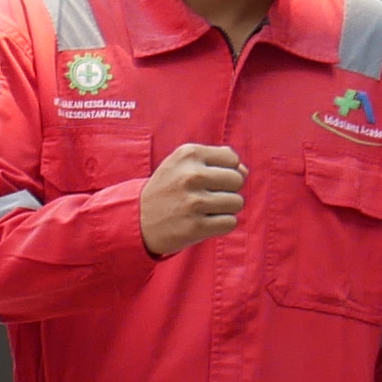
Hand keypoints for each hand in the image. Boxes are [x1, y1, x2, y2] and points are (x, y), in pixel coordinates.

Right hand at [139, 141, 245, 256]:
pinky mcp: (196, 226)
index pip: (232, 159)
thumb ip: (216, 160)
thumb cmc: (167, 190)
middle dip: (227, 190)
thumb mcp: (182, 165)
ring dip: (225, 209)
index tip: (207, 179)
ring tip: (204, 210)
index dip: (225, 170)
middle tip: (206, 196)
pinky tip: (203, 222)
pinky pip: (230, 223)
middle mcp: (191, 175)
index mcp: (188, 154)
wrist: (136, 220)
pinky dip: (221, 225)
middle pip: (238, 180)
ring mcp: (194, 202)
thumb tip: (245, 170)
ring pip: (237, 202)